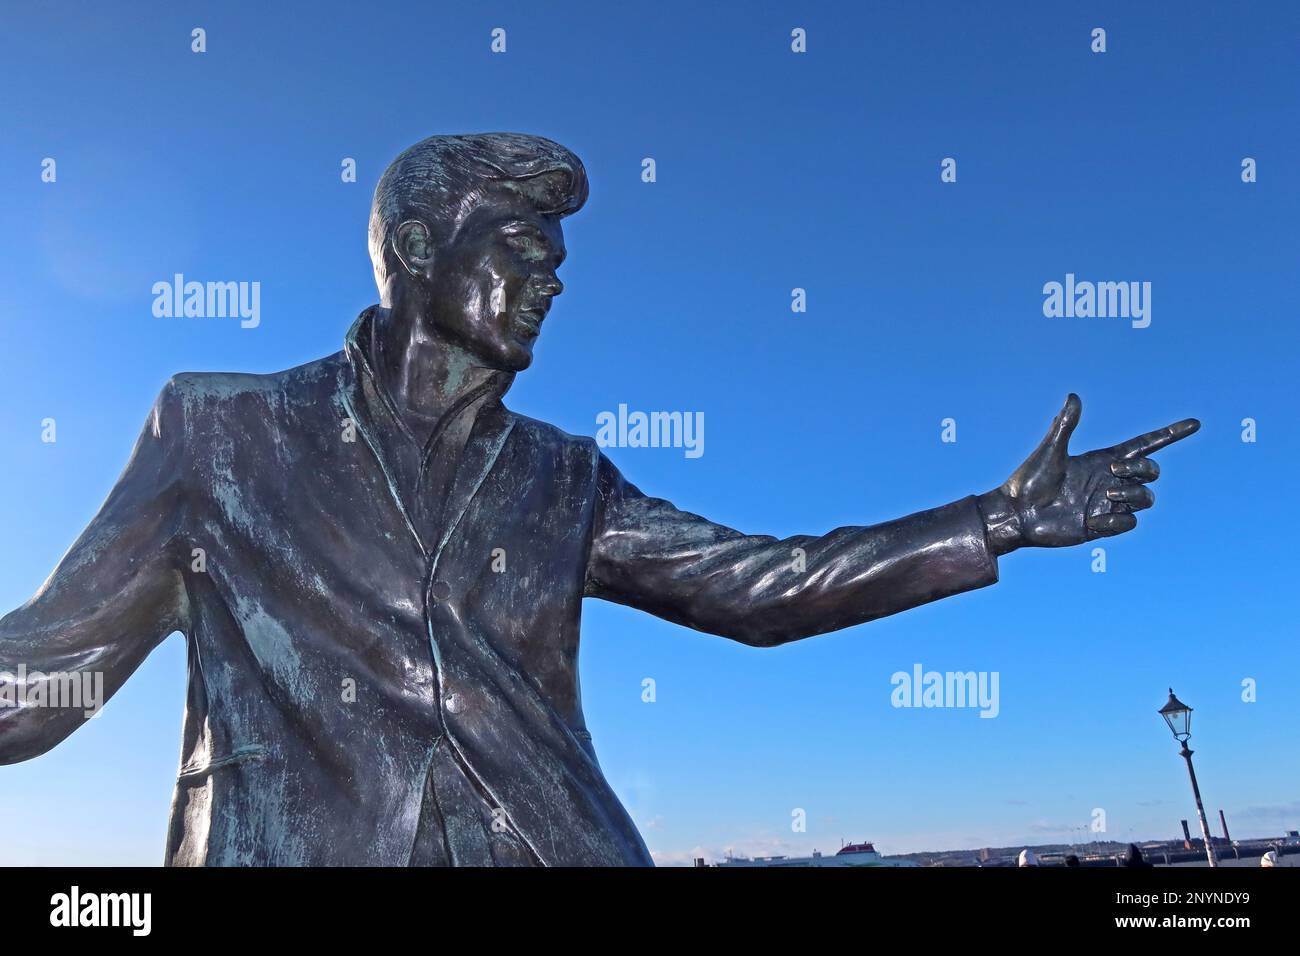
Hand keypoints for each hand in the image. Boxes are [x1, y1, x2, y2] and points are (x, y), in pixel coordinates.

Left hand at [977, 394, 1198, 554]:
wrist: (1016, 514)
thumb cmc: (1028, 480)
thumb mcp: (1050, 451)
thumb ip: (1065, 426)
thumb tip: (1073, 397)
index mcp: (1101, 460)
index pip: (1145, 446)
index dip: (1170, 434)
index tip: (1195, 424)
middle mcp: (1109, 480)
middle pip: (1152, 472)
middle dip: (1143, 470)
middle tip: (1113, 471)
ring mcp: (1107, 503)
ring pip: (1145, 498)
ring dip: (1132, 493)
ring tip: (1106, 493)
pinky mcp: (1101, 526)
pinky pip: (1128, 522)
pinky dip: (1117, 520)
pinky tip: (1093, 520)